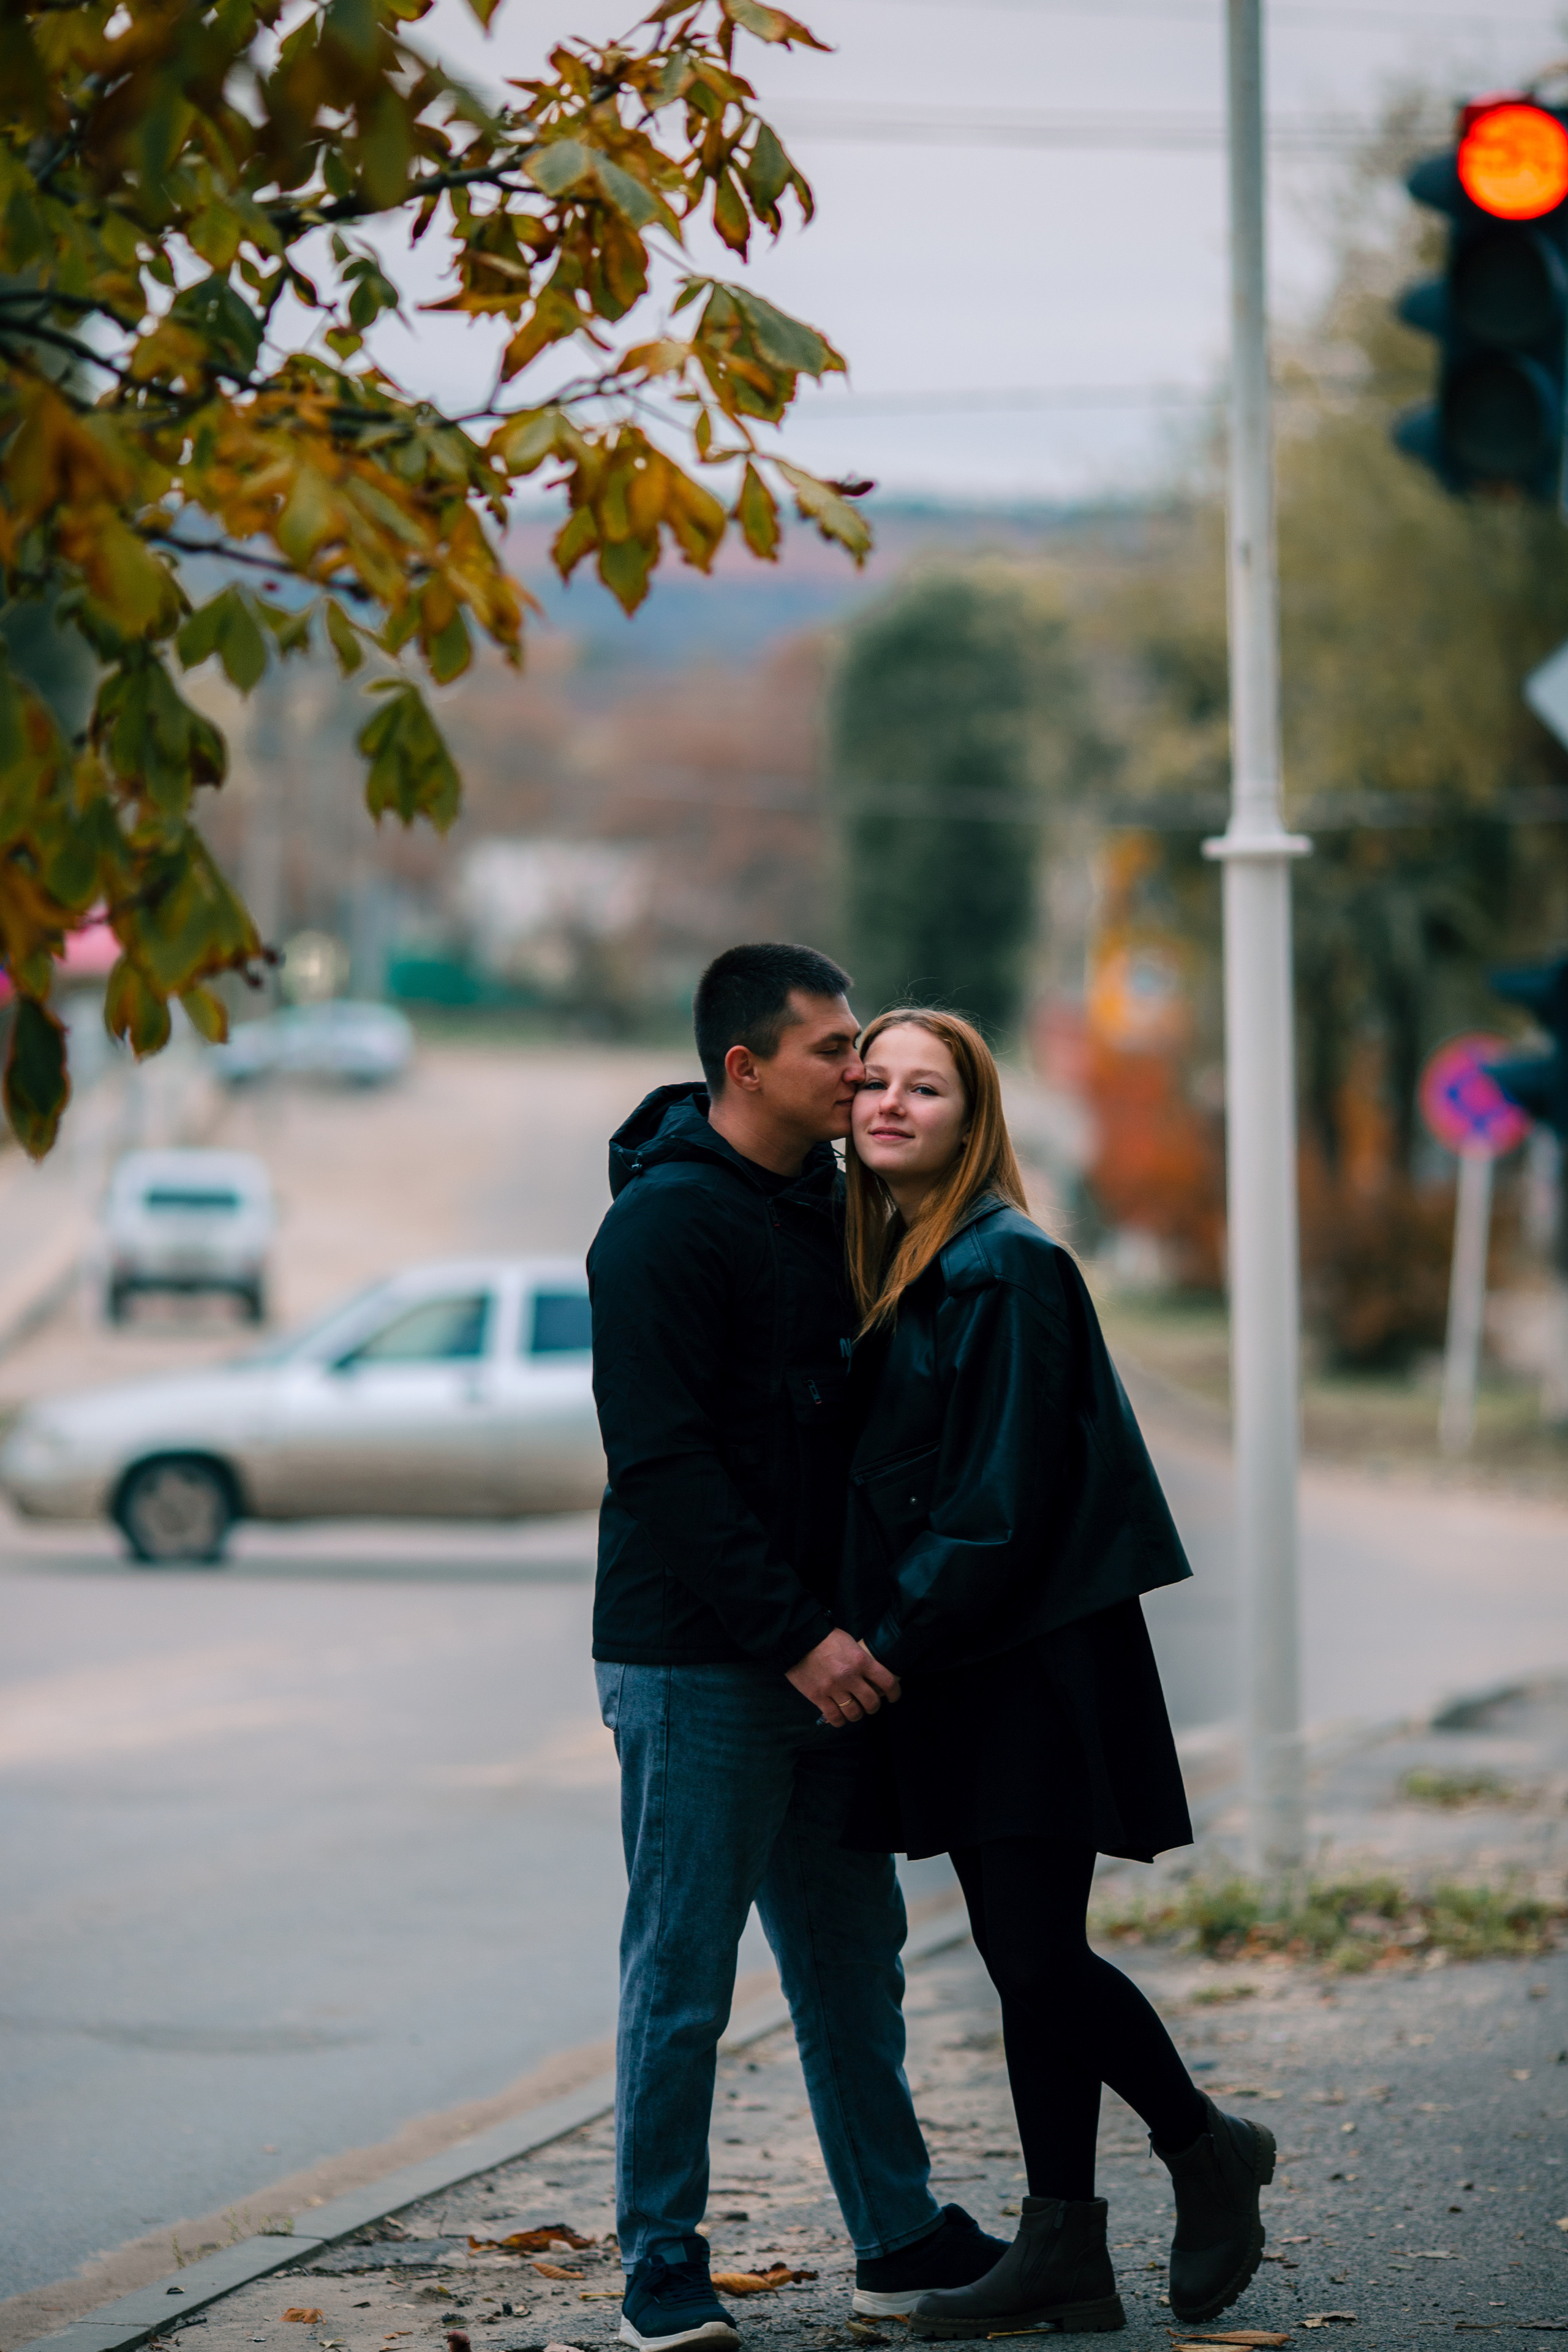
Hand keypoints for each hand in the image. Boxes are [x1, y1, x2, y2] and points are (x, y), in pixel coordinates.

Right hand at [786, 1628, 901, 1728]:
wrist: (798, 1639)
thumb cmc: (826, 1638)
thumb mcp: (850, 1643)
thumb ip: (861, 1660)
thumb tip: (871, 1676)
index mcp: (861, 1660)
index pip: (886, 1681)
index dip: (895, 1693)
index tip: (894, 1697)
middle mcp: (849, 1677)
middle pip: (872, 1702)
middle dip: (874, 1707)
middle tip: (870, 1705)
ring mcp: (833, 1688)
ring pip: (854, 1713)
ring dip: (857, 1715)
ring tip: (854, 1711)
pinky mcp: (818, 1697)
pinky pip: (834, 1717)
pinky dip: (840, 1720)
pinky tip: (839, 1716)